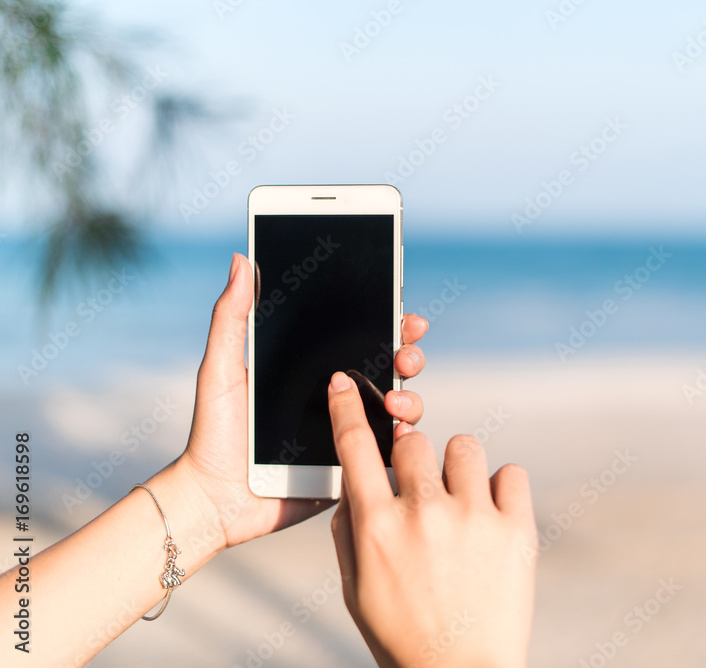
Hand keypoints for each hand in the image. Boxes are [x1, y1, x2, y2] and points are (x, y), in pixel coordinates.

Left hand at [176, 253, 428, 549]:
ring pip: (399, 405)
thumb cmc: (213, 432)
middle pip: (389, 365)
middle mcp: (338, 396)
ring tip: (394, 399)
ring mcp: (349, 430)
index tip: (402, 308)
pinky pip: (389, 450)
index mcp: (313, 367)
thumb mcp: (222, 367)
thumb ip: (232, 316)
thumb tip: (241, 259)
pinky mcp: (354, 465)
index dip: (388, 318)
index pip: (359, 335)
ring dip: (410, 395)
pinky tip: (398, 429)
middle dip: (408, 352)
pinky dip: (403, 437)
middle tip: (405, 352)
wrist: (215, 497)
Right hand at [328, 371, 537, 667]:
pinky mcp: (515, 528)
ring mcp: (472, 517)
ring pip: (464, 446)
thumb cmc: (403, 634)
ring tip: (462, 507)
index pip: (355, 447)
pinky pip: (511, 472)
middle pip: (416, 441)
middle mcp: (422, 513)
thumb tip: (357, 484)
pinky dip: (502, 490)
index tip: (345, 382)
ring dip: (459, 470)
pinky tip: (493, 519)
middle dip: (415, 462)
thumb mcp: (356, 587)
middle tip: (425, 496)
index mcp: (376, 527)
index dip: (346, 407)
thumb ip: (350, 528)